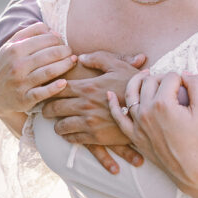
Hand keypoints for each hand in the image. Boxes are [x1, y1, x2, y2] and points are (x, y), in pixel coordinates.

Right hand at [0, 23, 76, 124]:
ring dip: (66, 65)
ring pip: (49, 71)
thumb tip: (52, 30)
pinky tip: (64, 82)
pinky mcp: (24, 99)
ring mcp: (21, 83)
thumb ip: (30, 32)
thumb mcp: (12, 45)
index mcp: (15, 49)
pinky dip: (55, 87)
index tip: (63, 43)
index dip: (58, 39)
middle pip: (50, 54)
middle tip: (71, 52)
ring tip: (73, 61)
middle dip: (65, 51)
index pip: (45, 39)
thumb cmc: (8, 64)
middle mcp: (17, 65)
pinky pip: (43, 92)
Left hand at [42, 50, 146, 174]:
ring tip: (58, 123)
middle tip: (47, 109)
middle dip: (47, 109)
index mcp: (87, 87)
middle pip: (53, 108)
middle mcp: (84, 105)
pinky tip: (71, 133)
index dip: (49, 88)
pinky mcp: (96, 137)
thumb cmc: (134, 85)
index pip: (57, 88)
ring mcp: (89, 122)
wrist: (149, 109)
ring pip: (60, 127)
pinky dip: (68, 136)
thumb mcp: (118, 65)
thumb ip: (97, 58)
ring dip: (57, 125)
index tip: (47, 90)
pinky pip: (73, 139)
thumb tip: (80, 58)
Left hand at [107, 72, 197, 197]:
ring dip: (138, 81)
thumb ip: (196, 86)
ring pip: (132, 93)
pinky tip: (110, 94)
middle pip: (150, 81)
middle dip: (161, 77)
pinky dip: (113, 105)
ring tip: (145, 75)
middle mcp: (146, 111)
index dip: (181, 79)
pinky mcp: (134, 134)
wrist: (189, 169)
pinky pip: (118, 117)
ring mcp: (137, 123)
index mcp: (163, 103)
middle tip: (172, 83)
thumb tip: (185, 74)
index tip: (188, 87)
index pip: (170, 77)